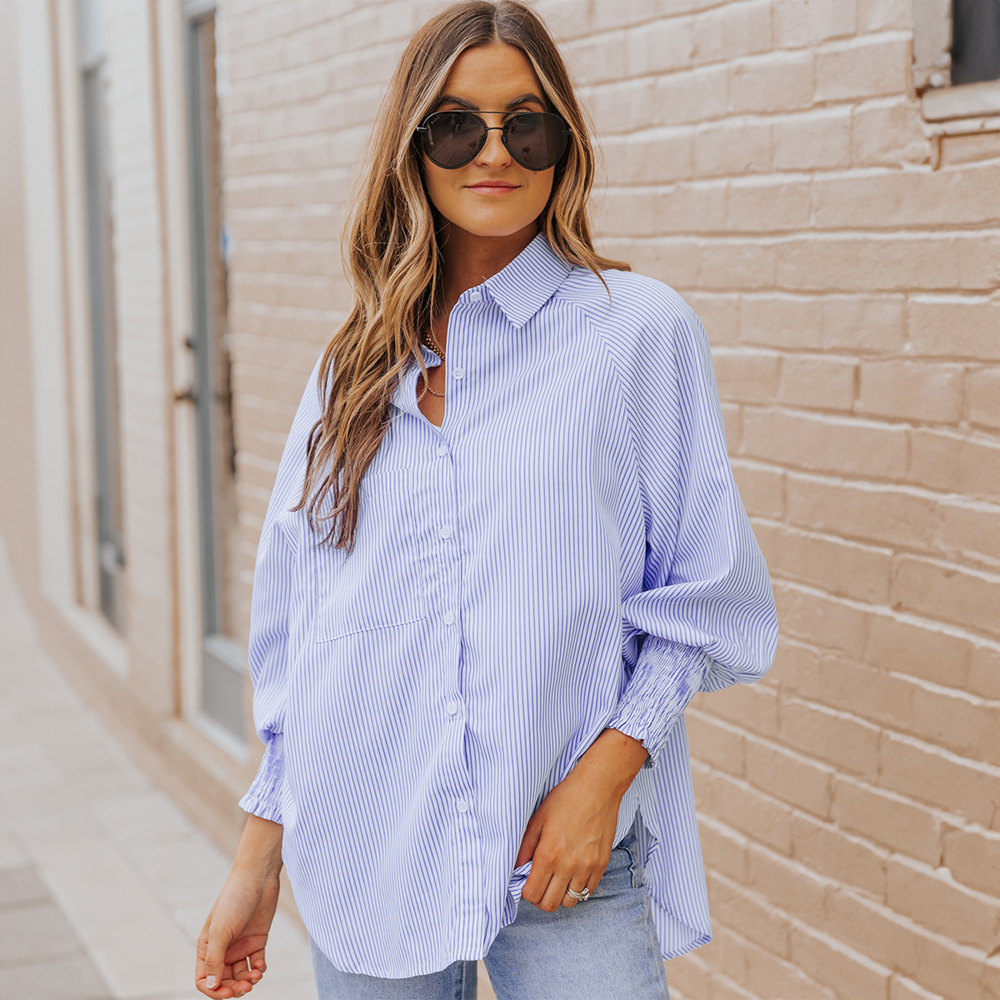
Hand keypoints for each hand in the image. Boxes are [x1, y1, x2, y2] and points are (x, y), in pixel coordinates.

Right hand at [196, 815, 283, 997]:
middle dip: (234, 988)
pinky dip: (259, 969)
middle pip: (224, 980)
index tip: (228, 992)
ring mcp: (240, 944)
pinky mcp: (257, 940)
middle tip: (246, 986)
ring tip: (256, 976)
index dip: (214, 991)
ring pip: (241, 975)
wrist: (258, 877)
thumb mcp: (220, 931)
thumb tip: (212, 987)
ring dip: (248, 980)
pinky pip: (256, 963)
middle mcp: (223, 948)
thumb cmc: (234, 899)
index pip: (205, 979)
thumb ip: (215, 960)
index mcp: (208, 947)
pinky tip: (261, 966)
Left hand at [515, 728, 647, 912]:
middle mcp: (567, 866)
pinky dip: (578, 888)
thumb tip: (517, 868)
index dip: (526, 891)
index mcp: (548, 854)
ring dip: (559, 895)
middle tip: (540, 883)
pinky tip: (572, 874)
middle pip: (549, 904)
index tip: (527, 881)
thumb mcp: (537, 819)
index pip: (532, 894)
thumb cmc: (565, 799)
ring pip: (569, 902)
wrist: (598, 788)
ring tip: (556, 879)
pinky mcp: (601, 865)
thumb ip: (525, 847)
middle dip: (540, 897)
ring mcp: (587, 868)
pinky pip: (588, 892)